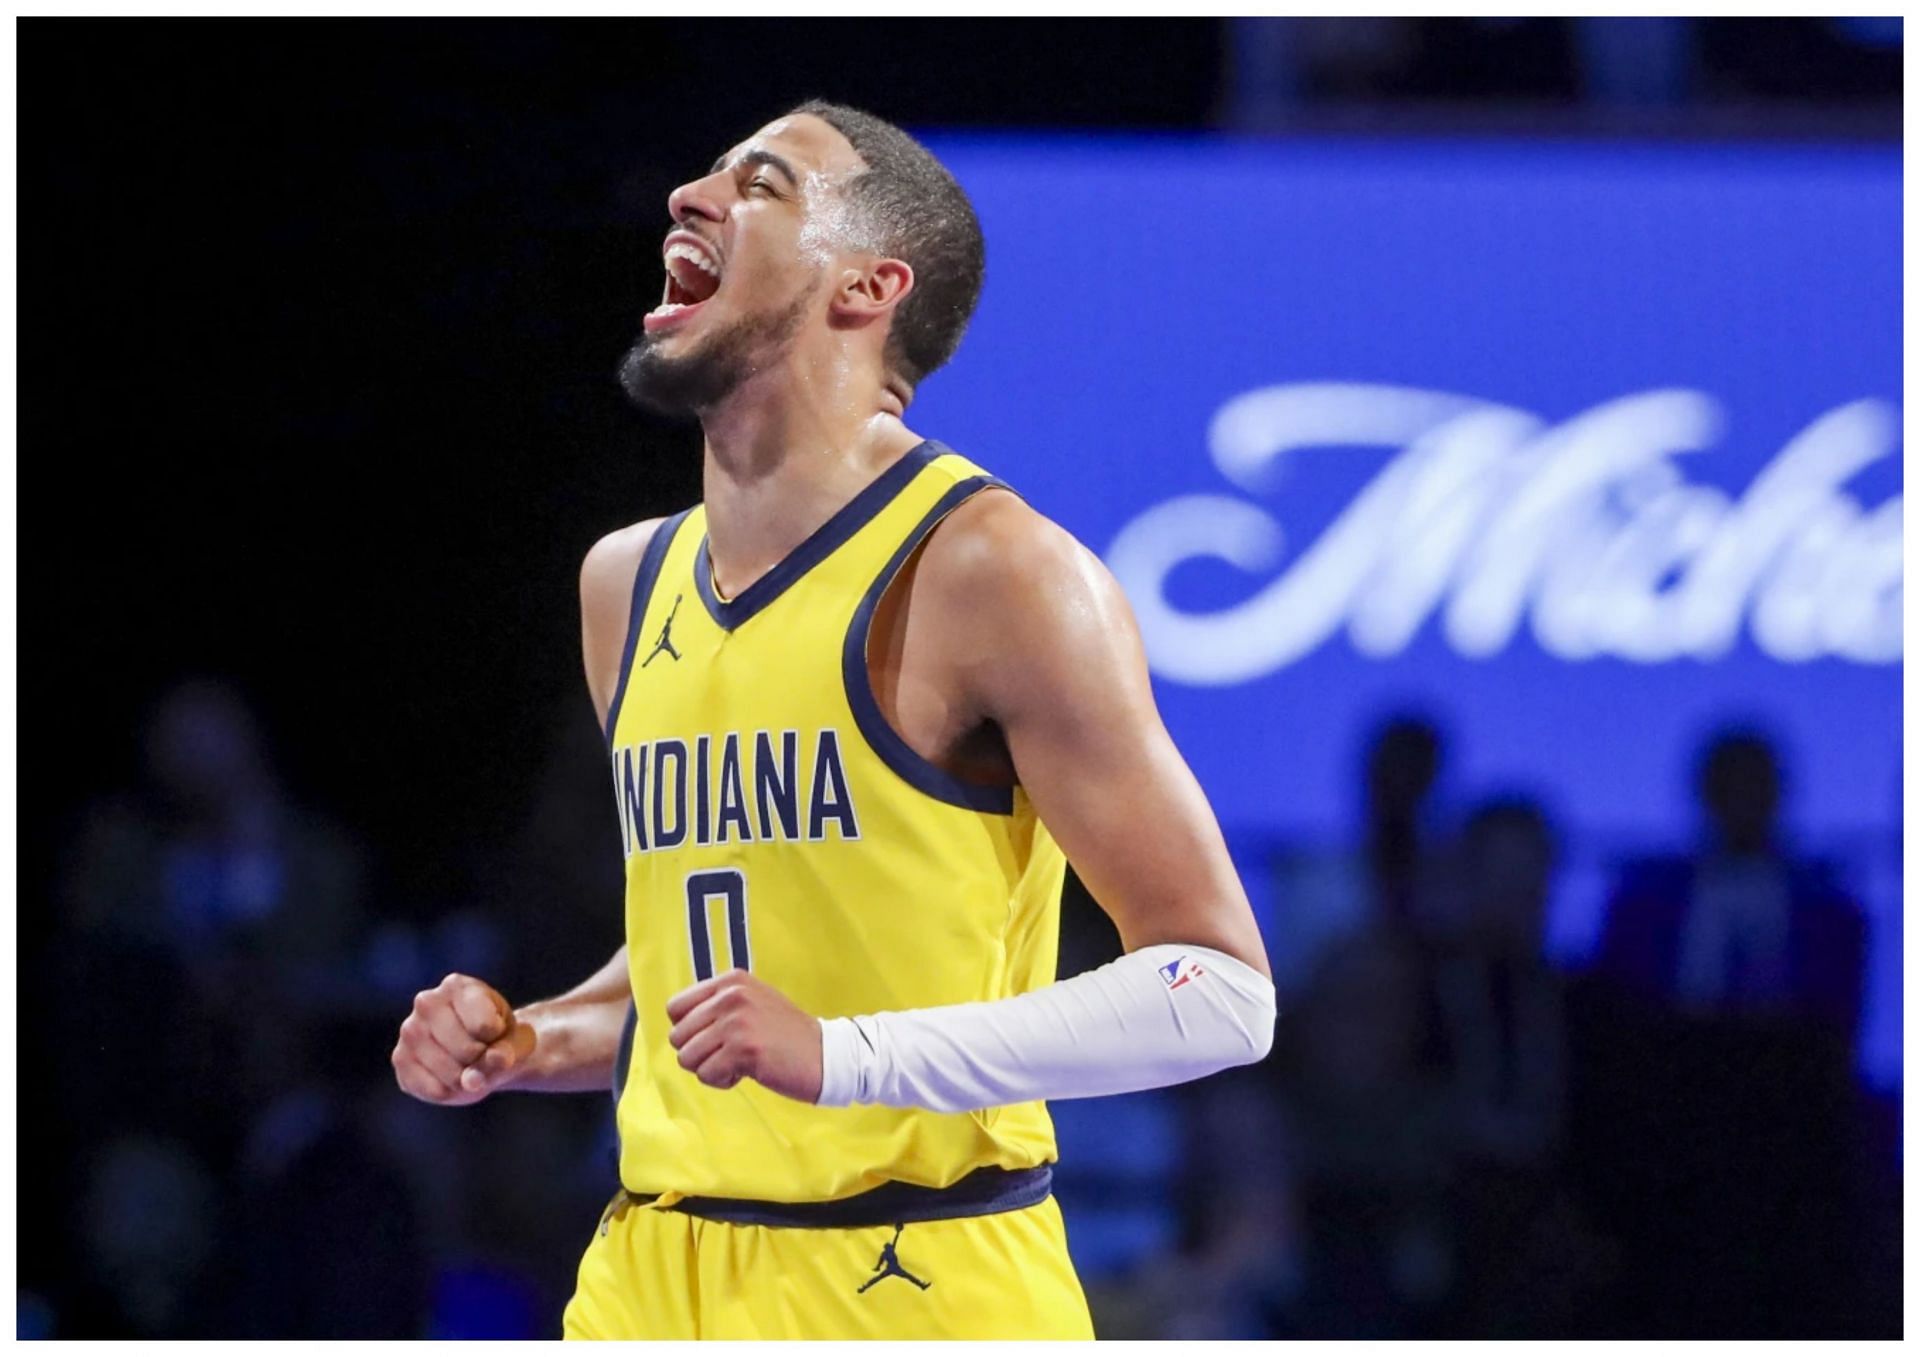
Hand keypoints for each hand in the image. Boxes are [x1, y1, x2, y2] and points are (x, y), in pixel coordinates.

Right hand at [391, 972, 535, 1105]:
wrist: (482, 1048)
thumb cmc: (501, 1037)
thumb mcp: (516, 1042)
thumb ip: (505, 1055)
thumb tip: (471, 1081)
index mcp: (457, 986)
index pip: (484, 1027)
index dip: (498, 1039)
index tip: (495, 1030)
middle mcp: (426, 1002)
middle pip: (466, 1050)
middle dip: (481, 1060)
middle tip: (481, 1050)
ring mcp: (409, 1031)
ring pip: (449, 1073)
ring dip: (466, 1080)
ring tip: (467, 1063)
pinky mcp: (400, 1059)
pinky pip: (432, 1089)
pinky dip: (450, 1092)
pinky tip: (451, 1077)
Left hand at [665, 969, 823, 1102]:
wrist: (826, 1055)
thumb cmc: (786, 1036)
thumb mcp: (752, 1003)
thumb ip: (716, 1006)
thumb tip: (677, 1026)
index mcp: (731, 981)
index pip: (675, 1008)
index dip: (689, 1031)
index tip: (716, 1038)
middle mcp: (731, 996)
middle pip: (678, 1037)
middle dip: (699, 1054)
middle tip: (730, 1054)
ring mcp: (737, 1022)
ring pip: (687, 1058)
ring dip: (710, 1069)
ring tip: (740, 1063)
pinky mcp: (744, 1049)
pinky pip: (706, 1075)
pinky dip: (723, 1082)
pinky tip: (748, 1072)